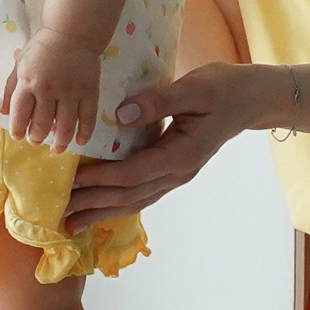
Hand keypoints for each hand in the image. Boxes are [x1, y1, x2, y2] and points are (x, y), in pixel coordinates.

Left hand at [0, 29, 101, 153]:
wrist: (71, 32)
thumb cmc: (42, 48)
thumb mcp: (20, 64)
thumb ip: (10, 89)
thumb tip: (3, 113)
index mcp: (28, 82)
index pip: (19, 114)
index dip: (17, 129)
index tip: (19, 135)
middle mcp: (48, 89)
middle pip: (41, 124)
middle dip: (36, 137)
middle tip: (36, 140)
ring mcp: (70, 92)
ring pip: (64, 127)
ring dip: (60, 142)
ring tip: (57, 149)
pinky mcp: (89, 92)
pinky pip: (87, 118)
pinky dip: (84, 133)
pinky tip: (80, 141)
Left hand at [62, 62, 278, 231]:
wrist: (249, 99)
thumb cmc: (222, 88)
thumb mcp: (193, 87)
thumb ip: (157, 101)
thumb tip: (120, 115)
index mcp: (181, 155)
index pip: (132, 174)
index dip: (99, 180)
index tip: (71, 180)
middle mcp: (178, 173)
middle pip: (129, 196)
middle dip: (93, 205)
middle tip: (60, 211)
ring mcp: (177, 176)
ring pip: (135, 201)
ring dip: (102, 212)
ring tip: (72, 222)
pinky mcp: (173, 171)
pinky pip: (142, 194)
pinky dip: (117, 203)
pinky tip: (99, 208)